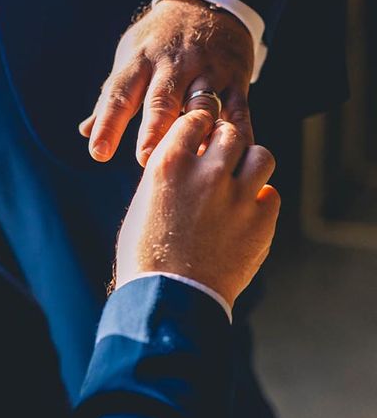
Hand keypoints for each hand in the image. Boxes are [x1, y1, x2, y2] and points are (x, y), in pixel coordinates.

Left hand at [79, 0, 253, 164]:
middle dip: (153, 129)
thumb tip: (85, 131)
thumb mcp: (131, 57)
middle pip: (161, 99)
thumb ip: (111, 97)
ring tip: (190, 160)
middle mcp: (173, 64)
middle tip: (146, 159)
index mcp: (140, 60)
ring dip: (196, 131)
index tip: (98, 152)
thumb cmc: (158, 41)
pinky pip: (238, 109)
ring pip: (202, 104)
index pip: (119, 94)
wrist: (206, 3)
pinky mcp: (235, 78)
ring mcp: (207, 70)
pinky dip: (236, 132)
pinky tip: (233, 156)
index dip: (108, 124)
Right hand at [113, 109, 279, 307]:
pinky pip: (271, 194)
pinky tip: (246, 211)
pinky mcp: (260, 223)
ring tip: (240, 179)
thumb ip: (170, 173)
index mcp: (169, 163)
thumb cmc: (145, 252)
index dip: (200, 122)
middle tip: (222, 156)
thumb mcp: (146, 200)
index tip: (202, 129)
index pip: (196, 118)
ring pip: (260, 156)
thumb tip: (191, 156)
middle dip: (226, 141)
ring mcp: (237, 197)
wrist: (168, 298)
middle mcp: (206, 173)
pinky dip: (261, 199)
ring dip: (250, 163)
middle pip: (231, 133)